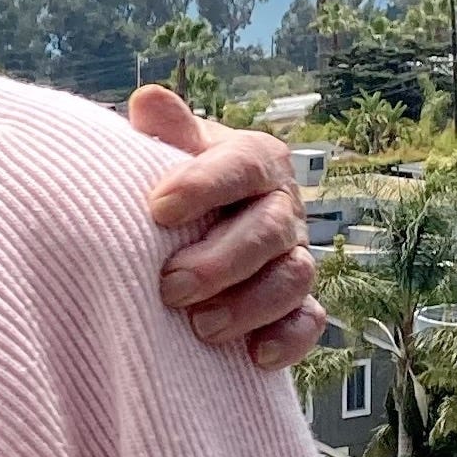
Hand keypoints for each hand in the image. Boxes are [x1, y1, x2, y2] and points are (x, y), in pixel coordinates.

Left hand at [129, 87, 325, 369]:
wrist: (198, 230)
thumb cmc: (180, 186)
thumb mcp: (171, 154)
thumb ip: (166, 133)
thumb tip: (148, 100)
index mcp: (256, 161)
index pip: (240, 166)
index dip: (204, 186)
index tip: (157, 209)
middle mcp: (282, 208)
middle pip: (268, 232)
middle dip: (221, 262)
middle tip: (170, 286)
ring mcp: (294, 258)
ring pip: (292, 279)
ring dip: (249, 305)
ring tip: (200, 327)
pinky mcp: (296, 305)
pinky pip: (308, 322)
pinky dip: (288, 339)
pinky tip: (254, 356)